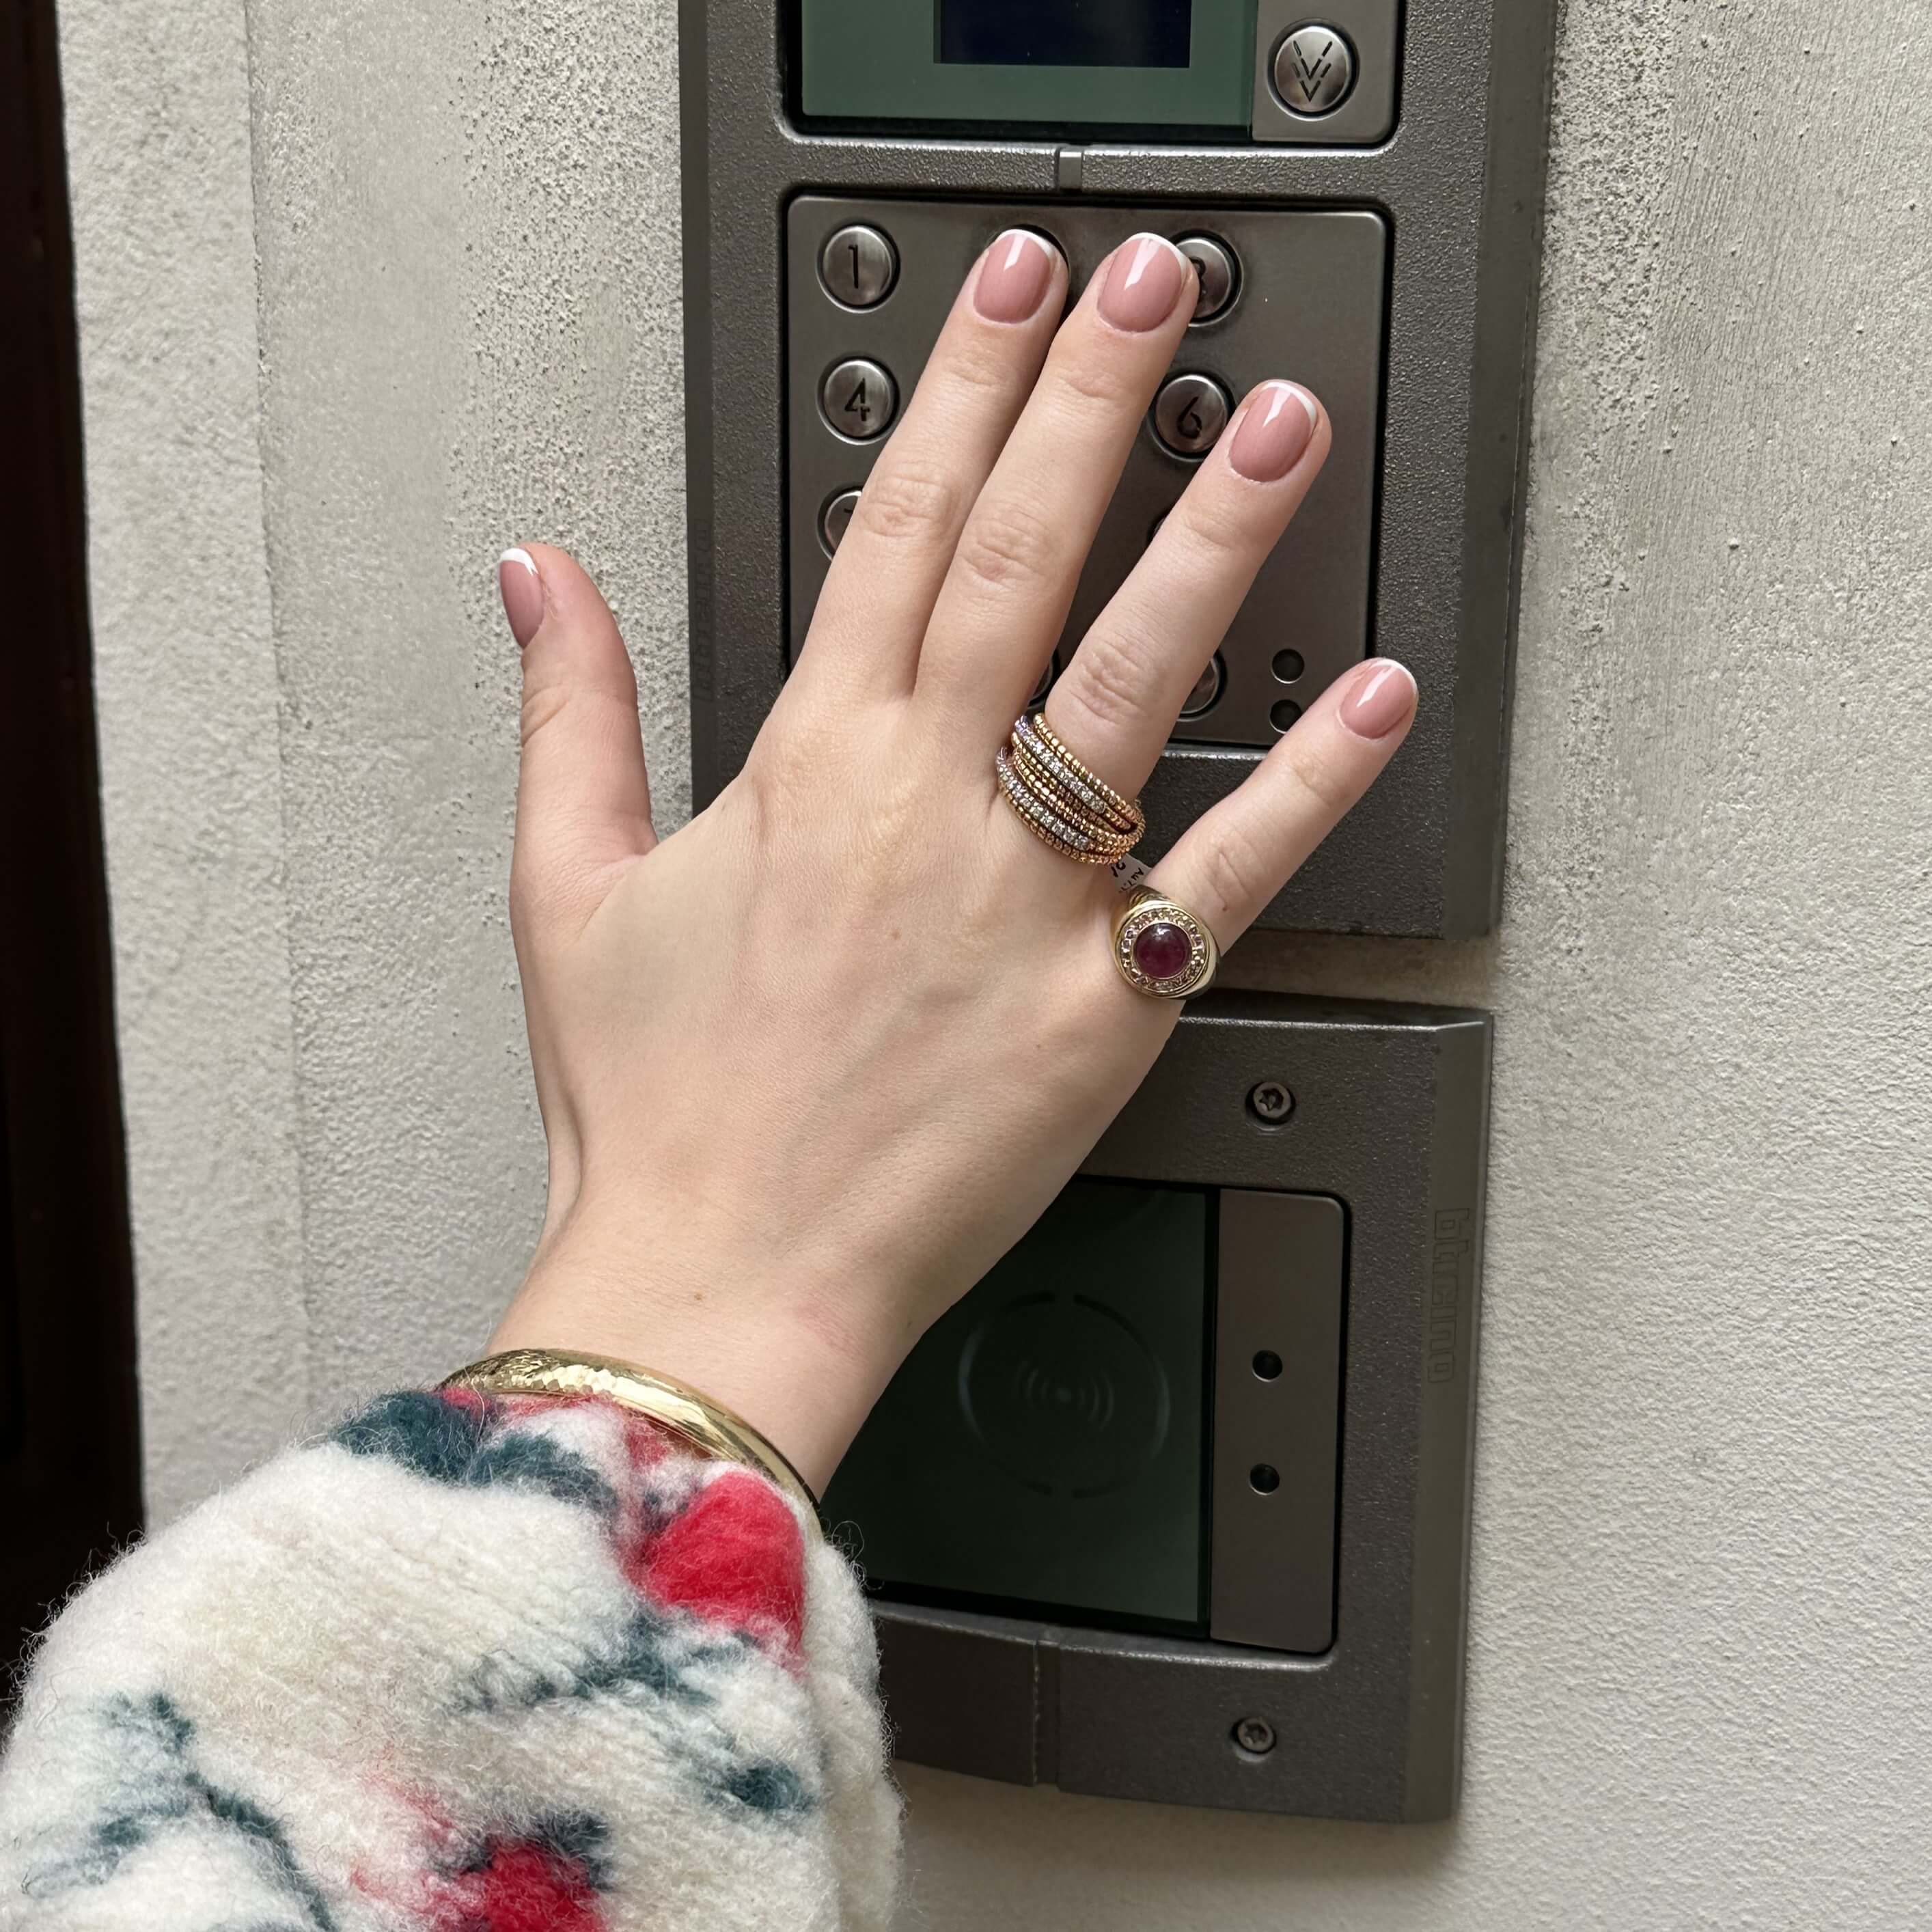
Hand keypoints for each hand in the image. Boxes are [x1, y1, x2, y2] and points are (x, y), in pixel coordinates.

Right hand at [487, 231, 1415, 1491]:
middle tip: (1157, 289)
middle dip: (1090, 402)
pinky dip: (1306, 785)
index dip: (961, 386)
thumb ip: (573, 710)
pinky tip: (1374, 699)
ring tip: (1279, 423)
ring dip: (1209, 542)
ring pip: (1130, 683)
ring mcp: (1024, 906)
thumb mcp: (569, 890)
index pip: (895, 524)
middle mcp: (924, 810)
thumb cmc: (654, 1109)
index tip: (1013, 291)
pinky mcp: (1104, 1009)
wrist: (720, 1280)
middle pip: (1020, 560)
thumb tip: (539, 578)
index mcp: (808, 765)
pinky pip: (1224, 875)